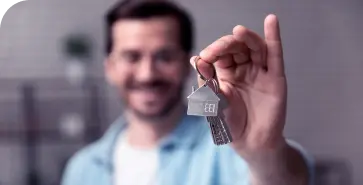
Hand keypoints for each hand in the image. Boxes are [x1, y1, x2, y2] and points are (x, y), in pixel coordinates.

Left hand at [191, 14, 286, 158]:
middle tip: (215, 50)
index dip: (213, 51)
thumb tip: (194, 59)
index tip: (204, 58)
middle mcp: (245, 68)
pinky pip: (275, 55)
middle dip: (226, 44)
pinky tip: (271, 21)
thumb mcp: (214, 102)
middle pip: (238, 47)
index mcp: (227, 72)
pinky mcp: (275, 79)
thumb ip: (206, 82)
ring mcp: (261, 72)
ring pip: (255, 47)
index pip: (221, 54)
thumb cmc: (230, 123)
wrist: (249, 143)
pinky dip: (274, 37)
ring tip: (238, 31)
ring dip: (247, 37)